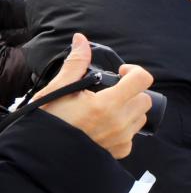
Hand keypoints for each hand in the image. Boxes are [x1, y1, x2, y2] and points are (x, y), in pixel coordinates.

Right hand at [38, 33, 152, 159]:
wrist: (44, 152)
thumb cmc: (50, 120)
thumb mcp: (59, 88)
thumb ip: (76, 63)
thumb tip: (81, 40)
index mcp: (107, 104)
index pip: (142, 80)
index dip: (134, 71)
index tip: (121, 73)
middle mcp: (120, 122)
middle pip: (144, 99)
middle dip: (131, 91)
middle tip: (111, 92)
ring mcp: (122, 139)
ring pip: (140, 117)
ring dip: (129, 109)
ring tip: (106, 109)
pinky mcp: (121, 151)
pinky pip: (133, 135)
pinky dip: (124, 127)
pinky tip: (104, 125)